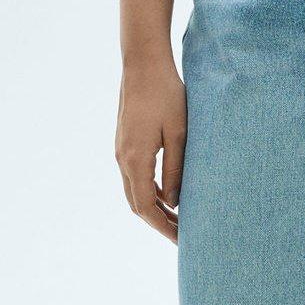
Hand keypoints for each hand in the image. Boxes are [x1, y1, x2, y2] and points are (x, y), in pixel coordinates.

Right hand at [115, 51, 186, 240]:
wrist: (143, 64)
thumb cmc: (166, 94)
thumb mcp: (179, 134)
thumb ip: (176, 170)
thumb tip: (175, 203)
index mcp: (135, 159)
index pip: (146, 207)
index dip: (163, 227)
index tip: (182, 240)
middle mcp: (122, 159)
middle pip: (137, 204)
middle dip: (158, 223)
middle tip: (183, 236)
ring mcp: (120, 151)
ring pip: (134, 191)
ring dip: (154, 208)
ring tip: (178, 220)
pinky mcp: (124, 142)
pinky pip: (135, 177)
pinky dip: (149, 191)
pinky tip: (168, 194)